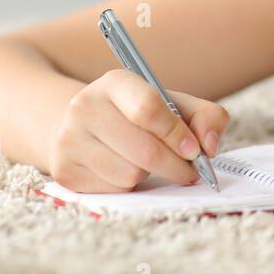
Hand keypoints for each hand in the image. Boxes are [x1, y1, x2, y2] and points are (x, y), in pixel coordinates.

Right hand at [47, 68, 229, 192]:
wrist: (84, 126)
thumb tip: (209, 146)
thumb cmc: (138, 116)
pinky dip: (128, 187)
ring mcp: (69, 139)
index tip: (195, 151)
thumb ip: (204, 117)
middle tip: (189, 172)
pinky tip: (124, 170)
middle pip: (143, 150)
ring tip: (147, 164)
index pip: (148, 108)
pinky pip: (113, 191)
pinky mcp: (64, 170)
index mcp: (115, 82)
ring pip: (129, 175)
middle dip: (175, 166)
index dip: (177, 134)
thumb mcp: (172, 104)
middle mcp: (85, 106)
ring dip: (149, 176)